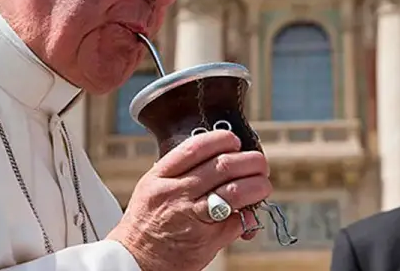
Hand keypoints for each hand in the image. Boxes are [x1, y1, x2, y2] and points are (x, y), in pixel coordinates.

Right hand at [107, 130, 272, 270]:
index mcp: (161, 177)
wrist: (136, 260)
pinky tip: (250, 212)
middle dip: (249, 161)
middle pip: (222, 167)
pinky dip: (249, 215)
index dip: (221, 139)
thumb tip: (217, 159)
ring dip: (257, 186)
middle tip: (258, 163)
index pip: (195, 148)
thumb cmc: (145, 223)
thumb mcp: (151, 188)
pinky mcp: (206, 239)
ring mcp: (191, 216)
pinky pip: (237, 221)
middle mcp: (176, 193)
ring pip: (234, 192)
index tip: (234, 140)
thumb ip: (178, 172)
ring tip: (263, 185)